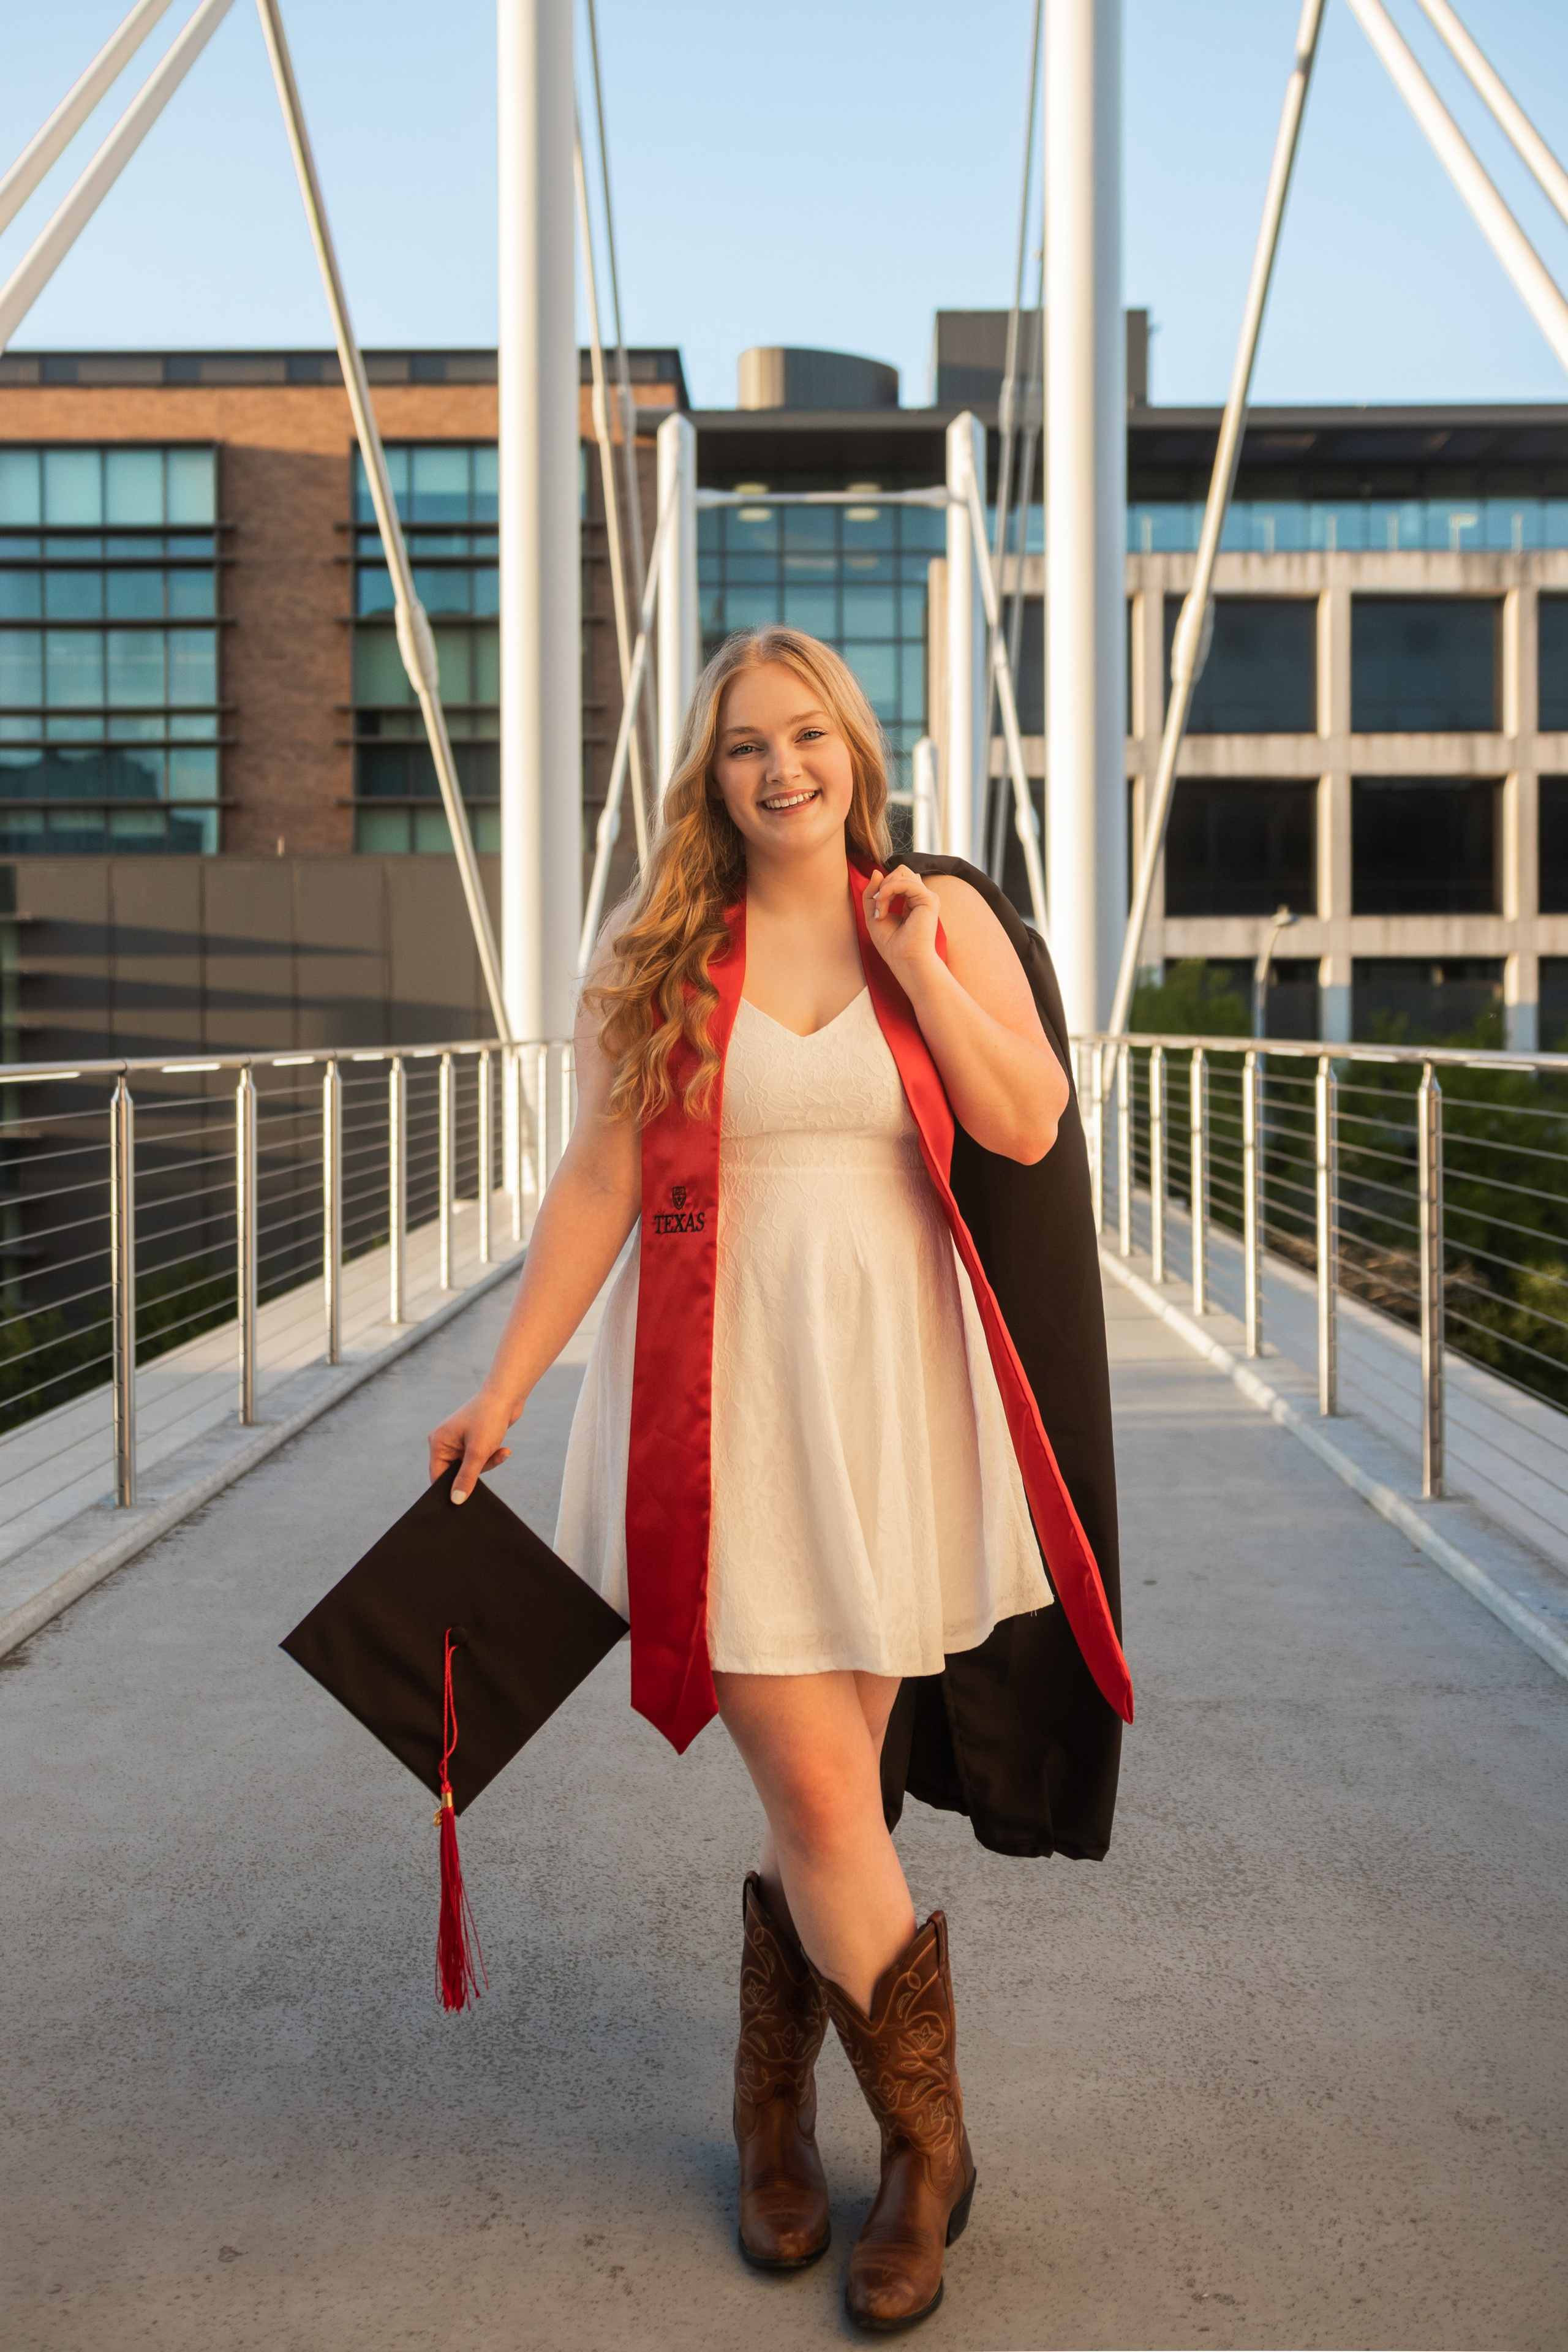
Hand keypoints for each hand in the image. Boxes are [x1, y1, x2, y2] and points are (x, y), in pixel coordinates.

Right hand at [428, 1388, 515, 1504]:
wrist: (508, 1396)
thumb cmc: (489, 1418)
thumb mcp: (478, 1452)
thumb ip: (466, 1477)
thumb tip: (456, 1500)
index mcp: (438, 1443)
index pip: (438, 1476)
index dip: (450, 1489)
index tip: (465, 1499)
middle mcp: (445, 1442)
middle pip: (455, 1473)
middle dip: (475, 1472)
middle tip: (489, 1464)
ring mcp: (459, 1441)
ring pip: (470, 1467)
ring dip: (487, 1463)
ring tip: (502, 1451)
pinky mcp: (473, 1440)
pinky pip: (479, 1458)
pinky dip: (491, 1456)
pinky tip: (504, 1449)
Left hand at [864, 864, 941, 982]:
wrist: (904, 960)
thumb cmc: (891, 943)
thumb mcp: (873, 913)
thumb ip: (872, 892)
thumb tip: (877, 871)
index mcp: (912, 899)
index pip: (897, 878)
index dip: (882, 887)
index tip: (875, 909)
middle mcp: (921, 896)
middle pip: (900, 871)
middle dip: (883, 885)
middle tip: (877, 907)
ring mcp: (927, 897)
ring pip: (902, 873)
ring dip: (884, 890)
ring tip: (880, 911)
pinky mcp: (929, 900)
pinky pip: (905, 882)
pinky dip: (888, 891)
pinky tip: (883, 908)